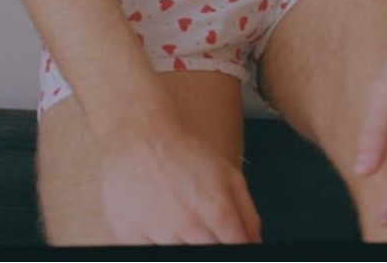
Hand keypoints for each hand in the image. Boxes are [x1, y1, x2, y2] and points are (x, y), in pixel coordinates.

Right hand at [100, 113, 262, 245]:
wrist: (139, 135)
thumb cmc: (183, 153)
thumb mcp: (226, 174)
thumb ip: (247, 215)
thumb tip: (255, 246)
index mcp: (217, 210)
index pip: (237, 252)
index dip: (236, 249)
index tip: (229, 245)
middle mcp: (190, 225)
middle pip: (209, 256)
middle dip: (210, 246)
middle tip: (200, 228)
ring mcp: (159, 233)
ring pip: (181, 255)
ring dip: (181, 243)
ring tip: (174, 217)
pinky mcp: (131, 236)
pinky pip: (151, 254)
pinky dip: (155, 242)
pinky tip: (155, 221)